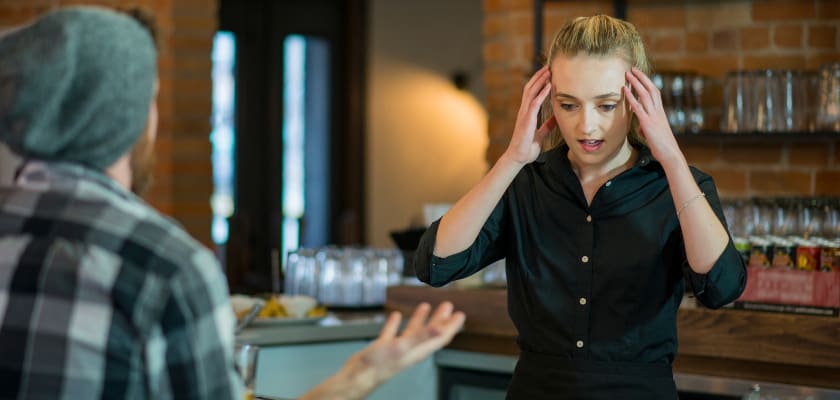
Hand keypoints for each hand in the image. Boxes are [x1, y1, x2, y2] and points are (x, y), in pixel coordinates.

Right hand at [299, 302, 464, 399]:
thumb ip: (422, 336)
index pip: (441, 337)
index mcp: (419, 350)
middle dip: (440, 319)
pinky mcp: (383, 348)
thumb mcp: (402, 346)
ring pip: (413, 332)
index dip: (451, 326)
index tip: (460, 315)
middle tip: (447, 306)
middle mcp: (411, 349)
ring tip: (425, 306)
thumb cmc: (379, 366)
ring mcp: (397, 349)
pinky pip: (392, 333)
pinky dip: (395, 324)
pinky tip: (395, 316)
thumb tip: (440, 328)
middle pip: (431, 333)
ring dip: (421, 319)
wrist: (357, 377)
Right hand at [503, 65, 556, 164]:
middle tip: (548, 66)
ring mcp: (524, 114)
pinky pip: (535, 103)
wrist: (519, 157)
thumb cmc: (527, 147)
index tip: (548, 74)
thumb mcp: (541, 134)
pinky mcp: (527, 119)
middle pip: (530, 88)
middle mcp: (524, 111)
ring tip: (549, 71)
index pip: (532, 93)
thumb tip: (555, 118)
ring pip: (531, 92)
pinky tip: (549, 86)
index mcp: (527, 113)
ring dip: (540, 80)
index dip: (539, 82)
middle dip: (539, 76)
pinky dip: (542, 93)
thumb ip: (547, 125)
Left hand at [623, 67, 682, 163]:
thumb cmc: (662, 145)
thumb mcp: (654, 133)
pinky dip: (631, 97)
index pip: (655, 93)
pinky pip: (638, 107)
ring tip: (628, 74)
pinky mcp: (648, 123)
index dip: (648, 82)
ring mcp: (654, 116)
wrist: (670, 153)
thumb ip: (646, 127)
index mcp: (661, 112)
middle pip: (651, 89)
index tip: (640, 75)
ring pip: (645, 95)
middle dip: (641, 78)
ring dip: (636, 83)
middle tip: (632, 69)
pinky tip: (626, 90)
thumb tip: (640, 126)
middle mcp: (658, 111)